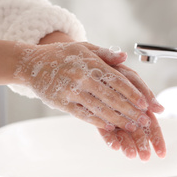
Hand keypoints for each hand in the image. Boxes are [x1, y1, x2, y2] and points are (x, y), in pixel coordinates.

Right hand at [36, 32, 165, 160]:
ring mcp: (71, 91)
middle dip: (130, 110)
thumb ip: (106, 54)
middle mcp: (82, 77)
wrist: (31, 63)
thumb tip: (125, 56)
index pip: (117, 80)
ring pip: (100, 108)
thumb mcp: (84, 48)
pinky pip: (83, 115)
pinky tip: (110, 128)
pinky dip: (98, 122)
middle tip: (144, 121)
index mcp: (91, 63)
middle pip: (112, 97)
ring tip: (132, 127)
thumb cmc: (61, 55)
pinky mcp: (62, 103)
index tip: (146, 104)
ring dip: (118, 120)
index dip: (133, 94)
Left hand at [100, 64, 166, 160]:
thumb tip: (160, 108)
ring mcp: (113, 113)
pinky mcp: (99, 115)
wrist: (83, 62)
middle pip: (138, 132)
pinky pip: (105, 130)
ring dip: (128, 145)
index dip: (157, 138)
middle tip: (146, 158)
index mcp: (137, 101)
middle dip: (143, 145)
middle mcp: (126, 109)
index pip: (151, 123)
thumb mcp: (128, 75)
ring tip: (131, 155)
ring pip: (123, 134)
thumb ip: (142, 89)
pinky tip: (114, 146)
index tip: (161, 152)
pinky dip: (110, 138)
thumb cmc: (110, 66)